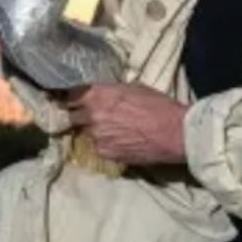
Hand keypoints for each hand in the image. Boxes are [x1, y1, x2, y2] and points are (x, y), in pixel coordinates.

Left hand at [65, 82, 188, 166]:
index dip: (68, 98)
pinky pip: (98, 146)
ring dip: (93, 130)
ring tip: (112, 130)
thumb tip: (99, 95)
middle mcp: (92, 115)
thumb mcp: (132, 88)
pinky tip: (120, 141)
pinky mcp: (105, 153)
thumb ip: (109, 92)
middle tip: (82, 115)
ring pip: (86, 132)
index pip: (69, 95)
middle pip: (70, 115)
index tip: (66, 99)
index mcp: (98, 95)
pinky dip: (104, 144)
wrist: (175, 133)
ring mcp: (96, 137)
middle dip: (75, 115)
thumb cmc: (158, 106)